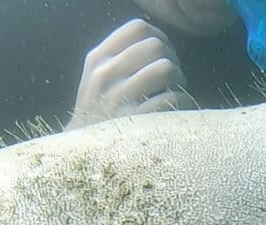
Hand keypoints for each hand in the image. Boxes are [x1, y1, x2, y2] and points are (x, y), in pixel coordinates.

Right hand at [65, 19, 195, 130]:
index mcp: (98, 59)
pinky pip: (173, 99)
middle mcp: (106, 75)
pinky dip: (183, 103)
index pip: (138, 28)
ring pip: (167, 68)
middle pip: (156, 46)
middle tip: (171, 78)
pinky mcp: (136, 122)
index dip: (160, 37)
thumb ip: (118, 56)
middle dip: (172, 59)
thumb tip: (158, 42)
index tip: (162, 54)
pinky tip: (175, 111)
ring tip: (174, 92)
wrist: (82, 155)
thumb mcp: (96, 78)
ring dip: (179, 80)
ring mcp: (119, 99)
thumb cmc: (99, 113)